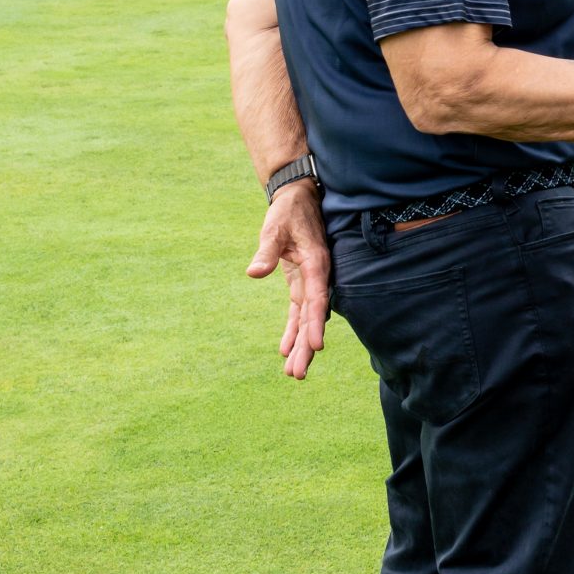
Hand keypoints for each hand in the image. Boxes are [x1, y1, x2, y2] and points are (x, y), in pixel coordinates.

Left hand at [246, 176, 329, 379]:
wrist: (298, 199)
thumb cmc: (288, 211)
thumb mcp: (275, 227)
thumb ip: (267, 251)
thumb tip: (254, 272)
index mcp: (317, 262)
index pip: (316, 298)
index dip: (315, 323)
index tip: (315, 347)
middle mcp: (318, 275)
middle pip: (313, 316)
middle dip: (305, 345)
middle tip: (296, 374)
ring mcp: (311, 280)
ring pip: (307, 318)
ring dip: (300, 344)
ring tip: (292, 373)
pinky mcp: (302, 281)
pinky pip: (299, 311)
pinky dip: (293, 330)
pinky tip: (284, 351)